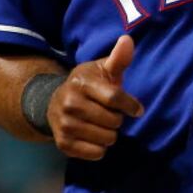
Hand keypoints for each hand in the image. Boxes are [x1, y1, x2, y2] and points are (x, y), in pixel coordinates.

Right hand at [47, 34, 143, 160]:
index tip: (138, 110)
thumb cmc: (88, 85)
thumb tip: (128, 40)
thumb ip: (118, 59)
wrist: (54, 103)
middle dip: (117, 119)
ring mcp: (65, 125)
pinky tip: (94, 136)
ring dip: (110, 134)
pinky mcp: (63, 144)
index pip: (114, 98)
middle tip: (109, 113)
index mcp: (81, 83)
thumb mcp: (102, 69)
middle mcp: (69, 104)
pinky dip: (100, 148)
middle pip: (113, 121)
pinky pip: (96, 153)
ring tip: (101, 124)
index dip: (130, 105)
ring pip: (107, 139)